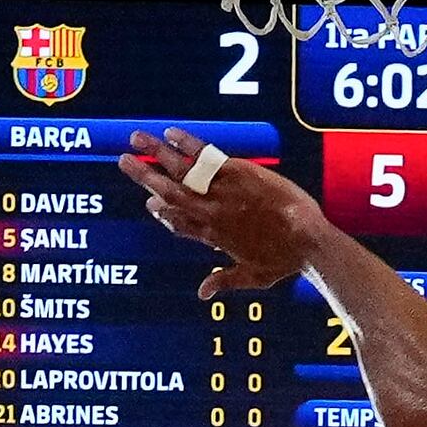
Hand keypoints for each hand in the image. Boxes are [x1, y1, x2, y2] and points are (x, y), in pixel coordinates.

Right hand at [122, 127, 317, 294]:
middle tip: (122, 161)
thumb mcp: (253, 277)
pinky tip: (169, 133)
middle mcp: (208, 213)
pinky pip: (204, 155)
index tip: (149, 204)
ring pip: (179, 170)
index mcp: (211, 237)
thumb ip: (224, 281)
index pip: (178, 223)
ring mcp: (219, 192)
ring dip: (155, 152)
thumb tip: (201, 294)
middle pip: (168, 193)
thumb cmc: (285, 261)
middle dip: (143, 176)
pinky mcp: (235, 173)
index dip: (162, 213)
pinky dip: (185, 143)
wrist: (305, 240)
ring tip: (135, 138)